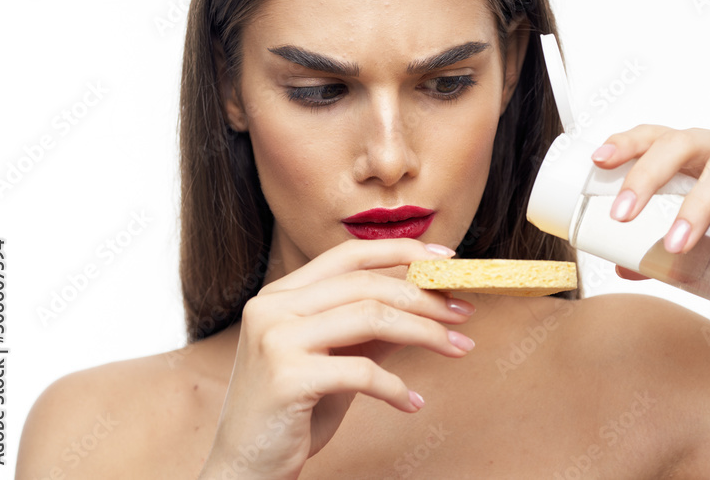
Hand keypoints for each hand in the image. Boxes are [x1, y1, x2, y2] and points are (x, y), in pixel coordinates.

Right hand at [198, 239, 474, 479]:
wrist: (245, 467)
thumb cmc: (293, 411)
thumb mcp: (336, 358)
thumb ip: (370, 327)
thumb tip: (426, 300)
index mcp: (281, 293)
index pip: (349, 254)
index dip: (401, 251)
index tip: (445, 261)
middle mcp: (272, 307)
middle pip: (367, 285)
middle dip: (426, 298)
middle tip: (464, 314)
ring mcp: (275, 339)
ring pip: (370, 317)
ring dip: (425, 333)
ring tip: (458, 348)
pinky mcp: (286, 377)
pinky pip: (362, 371)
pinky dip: (397, 388)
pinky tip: (413, 403)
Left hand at [589, 125, 709, 279]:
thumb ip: (669, 244)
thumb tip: (622, 269)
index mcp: (697, 151)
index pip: (656, 136)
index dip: (626, 143)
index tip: (598, 160)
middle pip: (680, 145)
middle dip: (647, 176)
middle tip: (621, 214)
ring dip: (696, 205)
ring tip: (675, 243)